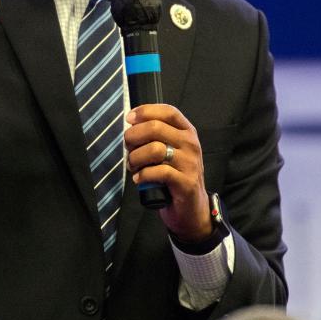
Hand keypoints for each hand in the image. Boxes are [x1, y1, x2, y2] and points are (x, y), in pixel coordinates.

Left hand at [124, 104, 211, 241]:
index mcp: (187, 132)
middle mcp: (191, 144)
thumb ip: (156, 136)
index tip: (129, 118)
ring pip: (154, 149)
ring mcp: (190, 163)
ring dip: (136, 158)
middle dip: (134, 137)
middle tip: (128, 148)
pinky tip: (139, 179)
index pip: (168, 111)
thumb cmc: (175, 176)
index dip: (146, 111)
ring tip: (133, 165)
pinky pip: (158, 172)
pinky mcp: (186, 182)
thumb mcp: (169, 151)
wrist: (192, 208)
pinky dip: (143, 175)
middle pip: (156, 128)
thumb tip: (131, 126)